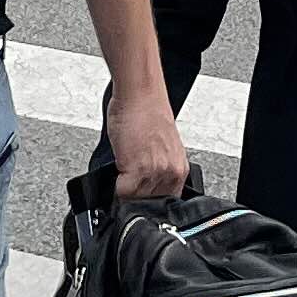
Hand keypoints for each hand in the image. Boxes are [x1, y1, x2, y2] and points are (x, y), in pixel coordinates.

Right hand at [105, 79, 190, 200]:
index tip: (139, 195)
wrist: (140, 93)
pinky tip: (120, 166)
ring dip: (125, 190)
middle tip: (128, 179)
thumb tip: (146, 185)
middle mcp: (171, 172)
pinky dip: (116, 185)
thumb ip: (158, 170)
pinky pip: (123, 193)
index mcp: (179, 169)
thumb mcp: (162, 148)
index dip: (148, 200)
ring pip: (135, 200)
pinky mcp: (138, 169)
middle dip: (135, 195)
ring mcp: (156, 172)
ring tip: (124, 169)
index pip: (163, 202)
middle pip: (148, 203)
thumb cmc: (147, 111)